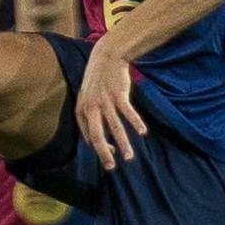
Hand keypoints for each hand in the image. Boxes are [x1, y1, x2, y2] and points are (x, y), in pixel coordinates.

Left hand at [75, 44, 146, 169]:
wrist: (107, 57)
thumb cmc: (98, 80)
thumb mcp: (88, 98)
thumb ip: (92, 116)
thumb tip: (102, 137)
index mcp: (82, 110)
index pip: (89, 136)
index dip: (99, 148)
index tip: (110, 156)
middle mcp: (91, 108)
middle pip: (98, 136)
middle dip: (105, 154)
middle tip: (111, 167)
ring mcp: (105, 101)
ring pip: (115, 127)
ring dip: (123, 144)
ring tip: (130, 157)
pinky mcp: (118, 94)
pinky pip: (128, 112)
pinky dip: (135, 122)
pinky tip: (142, 132)